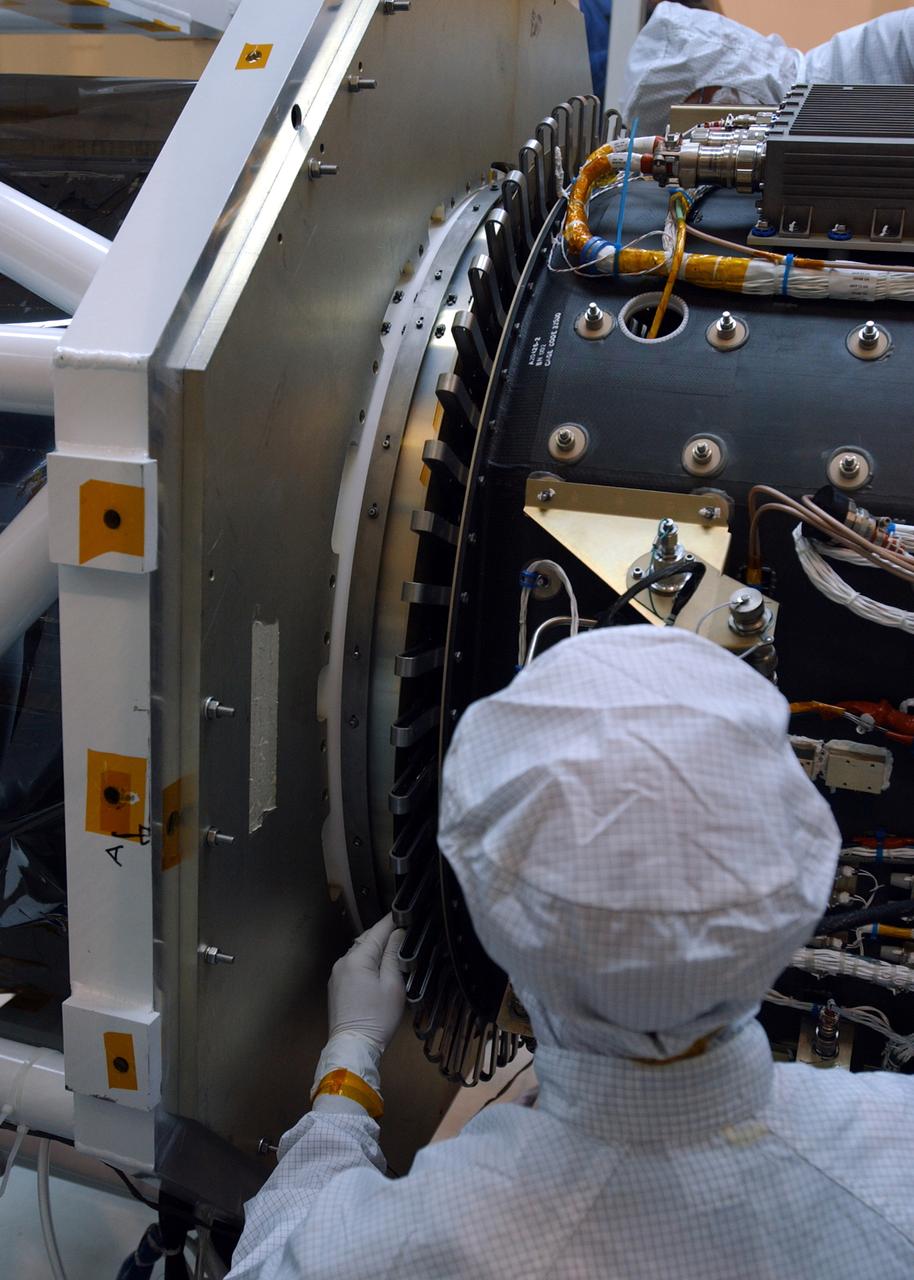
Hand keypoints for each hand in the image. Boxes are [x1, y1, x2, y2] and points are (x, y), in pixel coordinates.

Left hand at [327, 913, 405, 1054]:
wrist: (353, 1047)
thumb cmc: (377, 1018)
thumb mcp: (393, 985)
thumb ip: (393, 956)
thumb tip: (397, 934)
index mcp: (357, 959)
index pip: (377, 931)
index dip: (391, 920)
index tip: (403, 912)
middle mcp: (343, 962)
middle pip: (365, 939)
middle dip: (383, 934)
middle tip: (402, 930)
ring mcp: (337, 974)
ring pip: (358, 952)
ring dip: (374, 948)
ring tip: (392, 948)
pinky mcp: (336, 987)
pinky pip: (352, 965)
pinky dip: (365, 961)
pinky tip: (377, 967)